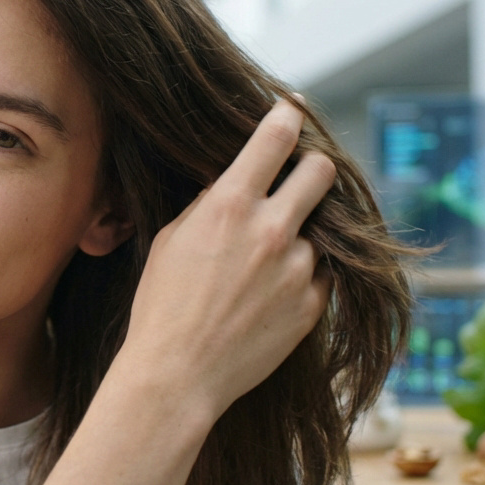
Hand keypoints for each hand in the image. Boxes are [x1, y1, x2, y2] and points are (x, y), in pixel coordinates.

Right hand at [117, 98, 335, 423]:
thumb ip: (211, 204)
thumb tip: (235, 182)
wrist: (178, 374)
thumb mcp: (172, 239)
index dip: (289, 116)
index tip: (294, 110)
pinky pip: (320, 275)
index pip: (275, 138)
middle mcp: (272, 229)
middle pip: (322, 172)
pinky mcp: (313, 305)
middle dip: (315, 168)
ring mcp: (298, 269)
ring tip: (264, 267)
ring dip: (299, 237)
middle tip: (302, 177)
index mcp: (230, 204)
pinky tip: (269, 296)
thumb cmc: (162, 306)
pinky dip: (302, 277)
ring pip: (319, 231)